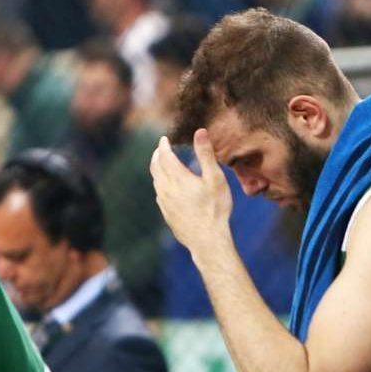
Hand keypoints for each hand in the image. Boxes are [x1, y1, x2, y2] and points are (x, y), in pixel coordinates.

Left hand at [149, 129, 233, 257]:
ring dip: (157, 170)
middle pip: (155, 167)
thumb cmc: (215, 208)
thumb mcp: (215, 178)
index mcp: (178, 178)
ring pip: (156, 181)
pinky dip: (160, 184)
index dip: (163, 145)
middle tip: (160, 149)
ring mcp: (164, 203)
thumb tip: (199, 131)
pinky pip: (159, 194)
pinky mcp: (166, 214)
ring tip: (162, 165)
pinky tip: (166, 187)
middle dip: (157, 155)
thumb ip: (205, 154)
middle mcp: (166, 189)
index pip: (164, 155)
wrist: (207, 240)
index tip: (164, 139)